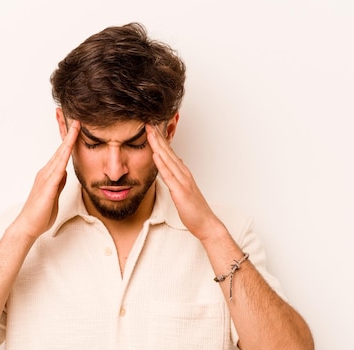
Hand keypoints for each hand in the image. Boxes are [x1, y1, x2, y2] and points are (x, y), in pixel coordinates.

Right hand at [14, 120, 79, 239]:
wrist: (28, 226)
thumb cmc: (40, 213)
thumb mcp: (54, 195)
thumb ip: (59, 183)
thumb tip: (64, 173)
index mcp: (49, 174)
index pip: (61, 153)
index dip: (68, 139)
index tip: (75, 126)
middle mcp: (46, 172)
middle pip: (60, 148)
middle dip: (68, 132)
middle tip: (75, 116)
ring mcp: (46, 177)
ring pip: (60, 154)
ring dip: (68, 138)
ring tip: (76, 124)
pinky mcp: (48, 185)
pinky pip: (59, 167)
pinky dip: (65, 155)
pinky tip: (70, 147)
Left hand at [146, 123, 222, 240]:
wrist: (205, 223)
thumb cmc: (194, 208)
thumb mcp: (184, 188)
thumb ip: (179, 175)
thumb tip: (176, 163)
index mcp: (183, 172)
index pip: (169, 152)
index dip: (160, 139)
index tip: (150, 127)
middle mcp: (183, 173)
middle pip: (168, 151)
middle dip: (157, 136)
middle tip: (147, 121)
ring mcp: (182, 181)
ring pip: (168, 159)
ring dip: (158, 144)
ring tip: (149, 131)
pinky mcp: (180, 190)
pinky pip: (169, 175)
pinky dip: (162, 163)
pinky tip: (155, 154)